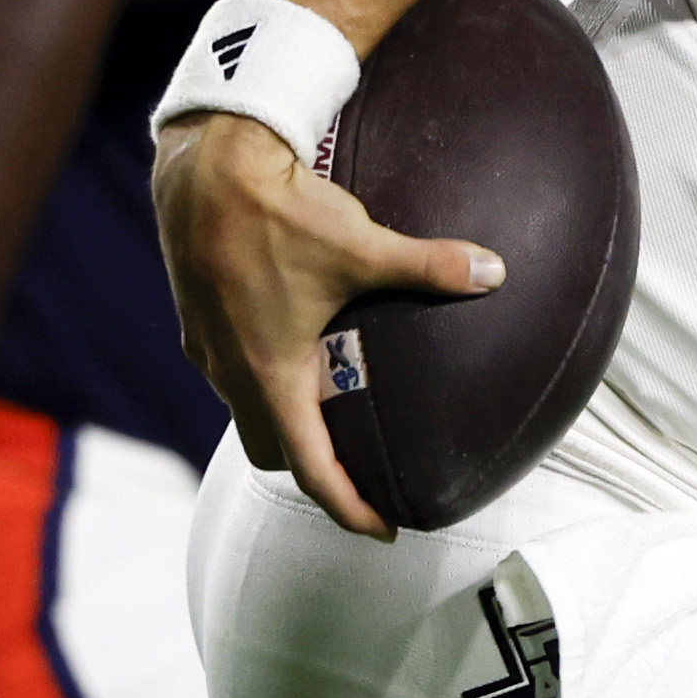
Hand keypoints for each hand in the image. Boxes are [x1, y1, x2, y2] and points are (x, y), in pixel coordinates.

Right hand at [151, 109, 502, 537]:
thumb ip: (430, 265)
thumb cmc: (278, 213)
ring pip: (248, 412)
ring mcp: (209, 349)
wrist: (205, 169)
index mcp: (270, 374)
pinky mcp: (200, 320)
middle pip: (273, 451)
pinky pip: (234, 374)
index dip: (348, 506)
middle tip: (361, 475)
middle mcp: (232, 373)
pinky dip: (267, 382)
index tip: (383, 529)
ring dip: (287, 423)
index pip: (310, 469)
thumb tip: (495, 271)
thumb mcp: (362, 244)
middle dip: (314, 471)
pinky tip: (298, 351)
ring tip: (334, 414)